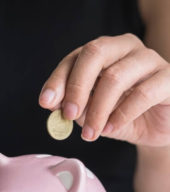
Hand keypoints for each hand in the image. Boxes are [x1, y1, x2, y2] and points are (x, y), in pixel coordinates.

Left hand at [39, 33, 169, 147]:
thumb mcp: (92, 113)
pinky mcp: (169, 78)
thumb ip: (74, 105)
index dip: (58, 79)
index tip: (45, 102)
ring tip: (90, 133)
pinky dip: (121, 115)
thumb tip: (52, 103)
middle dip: (76, 87)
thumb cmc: (121, 116)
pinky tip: (110, 129)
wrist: (157, 128)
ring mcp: (149, 60)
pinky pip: (143, 93)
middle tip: (68, 115)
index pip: (75, 58)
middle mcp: (125, 48)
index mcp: (103, 52)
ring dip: (97, 110)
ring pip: (115, 76)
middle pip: (94, 53)